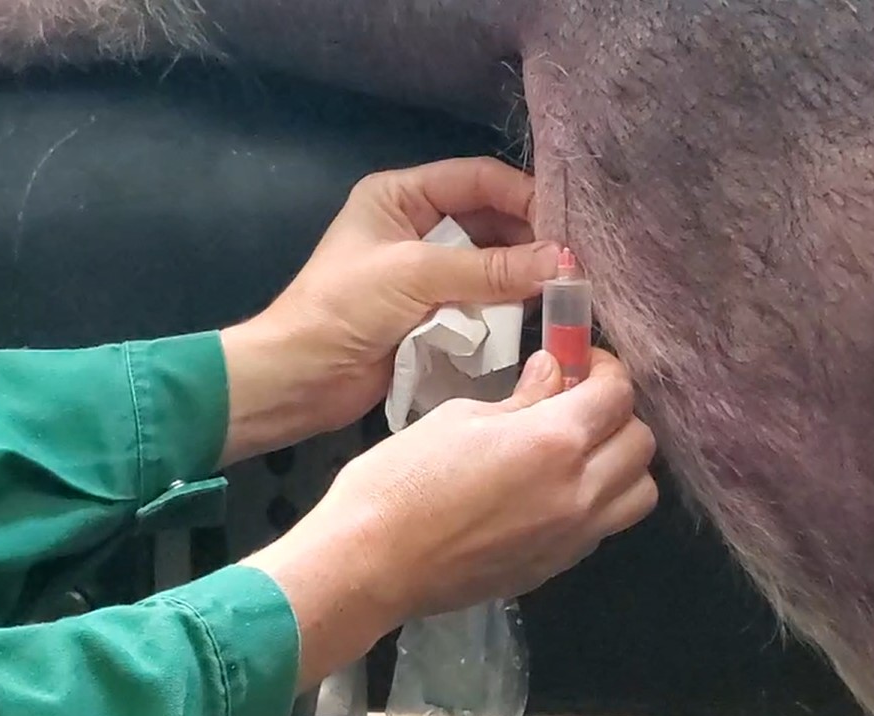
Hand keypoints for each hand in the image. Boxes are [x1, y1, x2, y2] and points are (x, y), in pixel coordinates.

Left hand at [218, 157, 561, 466]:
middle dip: (530, 240)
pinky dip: (509, 307)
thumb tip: (561, 261)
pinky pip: (483, 301)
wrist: (298, 379)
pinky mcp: (434, 313)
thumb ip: (488, 268)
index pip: (477, 179)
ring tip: (567, 290)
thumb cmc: (342, 309)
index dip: (523, 196)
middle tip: (575, 263)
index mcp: (401, 196)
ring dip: (524, 276)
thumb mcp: (415, 276)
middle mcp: (418, 226)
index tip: (566, 224)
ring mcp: (427, 272)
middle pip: (491, 221)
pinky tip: (540, 314)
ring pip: (492, 263)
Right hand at [243, 347, 659, 688]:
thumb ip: (520, 398)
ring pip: (639, 493)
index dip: (606, 370)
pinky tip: (556, 490)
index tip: (583, 364)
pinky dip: (600, 502)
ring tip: (581, 452)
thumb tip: (554, 374)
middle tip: (580, 404)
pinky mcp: (557, 566)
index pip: (618, 395)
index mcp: (553, 442)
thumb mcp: (458, 418)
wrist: (372, 564)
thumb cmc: (401, 481)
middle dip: (617, 414)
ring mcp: (573, 537)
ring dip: (622, 464)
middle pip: (641, 443)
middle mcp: (579, 492)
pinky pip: (606, 527)